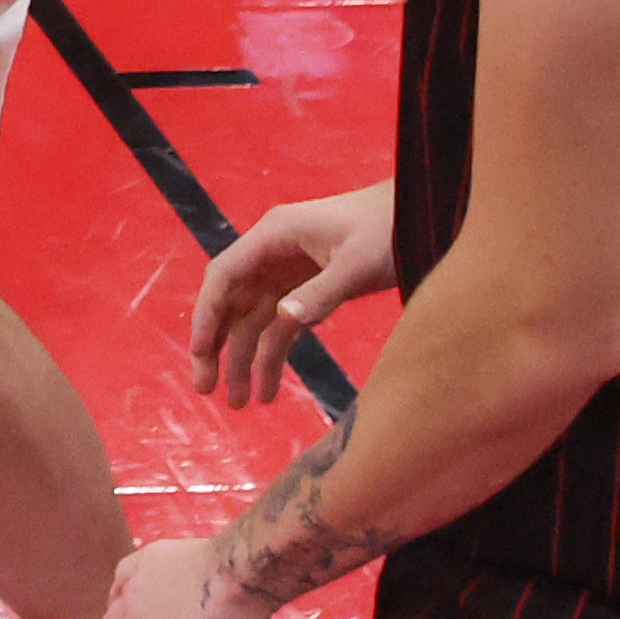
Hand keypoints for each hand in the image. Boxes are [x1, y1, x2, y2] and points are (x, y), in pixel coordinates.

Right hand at [187, 183, 394, 405]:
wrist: (419, 214)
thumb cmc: (388, 228)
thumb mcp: (358, 263)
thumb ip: (321, 292)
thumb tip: (283, 321)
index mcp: (275, 236)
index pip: (225, 276)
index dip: (207, 316)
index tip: (200, 354)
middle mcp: (272, 253)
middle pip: (231, 302)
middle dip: (216, 346)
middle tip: (205, 389)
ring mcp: (288, 272)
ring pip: (253, 320)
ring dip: (244, 359)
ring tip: (240, 404)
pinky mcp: (307, 289)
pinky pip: (279, 326)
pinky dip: (271, 355)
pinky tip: (268, 390)